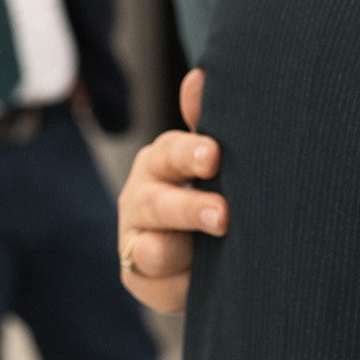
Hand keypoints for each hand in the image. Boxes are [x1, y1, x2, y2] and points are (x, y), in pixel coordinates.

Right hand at [117, 69, 225, 313]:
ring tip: (215, 247)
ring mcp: (137, 240)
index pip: (170, 152)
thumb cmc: (212, 187)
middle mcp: (142, 198)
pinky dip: (180, 283)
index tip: (214, 156)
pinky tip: (200, 279)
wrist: (210, 250)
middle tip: (223, 214)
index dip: (190, 155)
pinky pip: (158, 284)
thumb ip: (207, 122)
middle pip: (157, 202)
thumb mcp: (213, 158)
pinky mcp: (140, 278)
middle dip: (189, 208)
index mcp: (162, 161)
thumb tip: (200, 76)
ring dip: (180, 249)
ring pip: (151, 248)